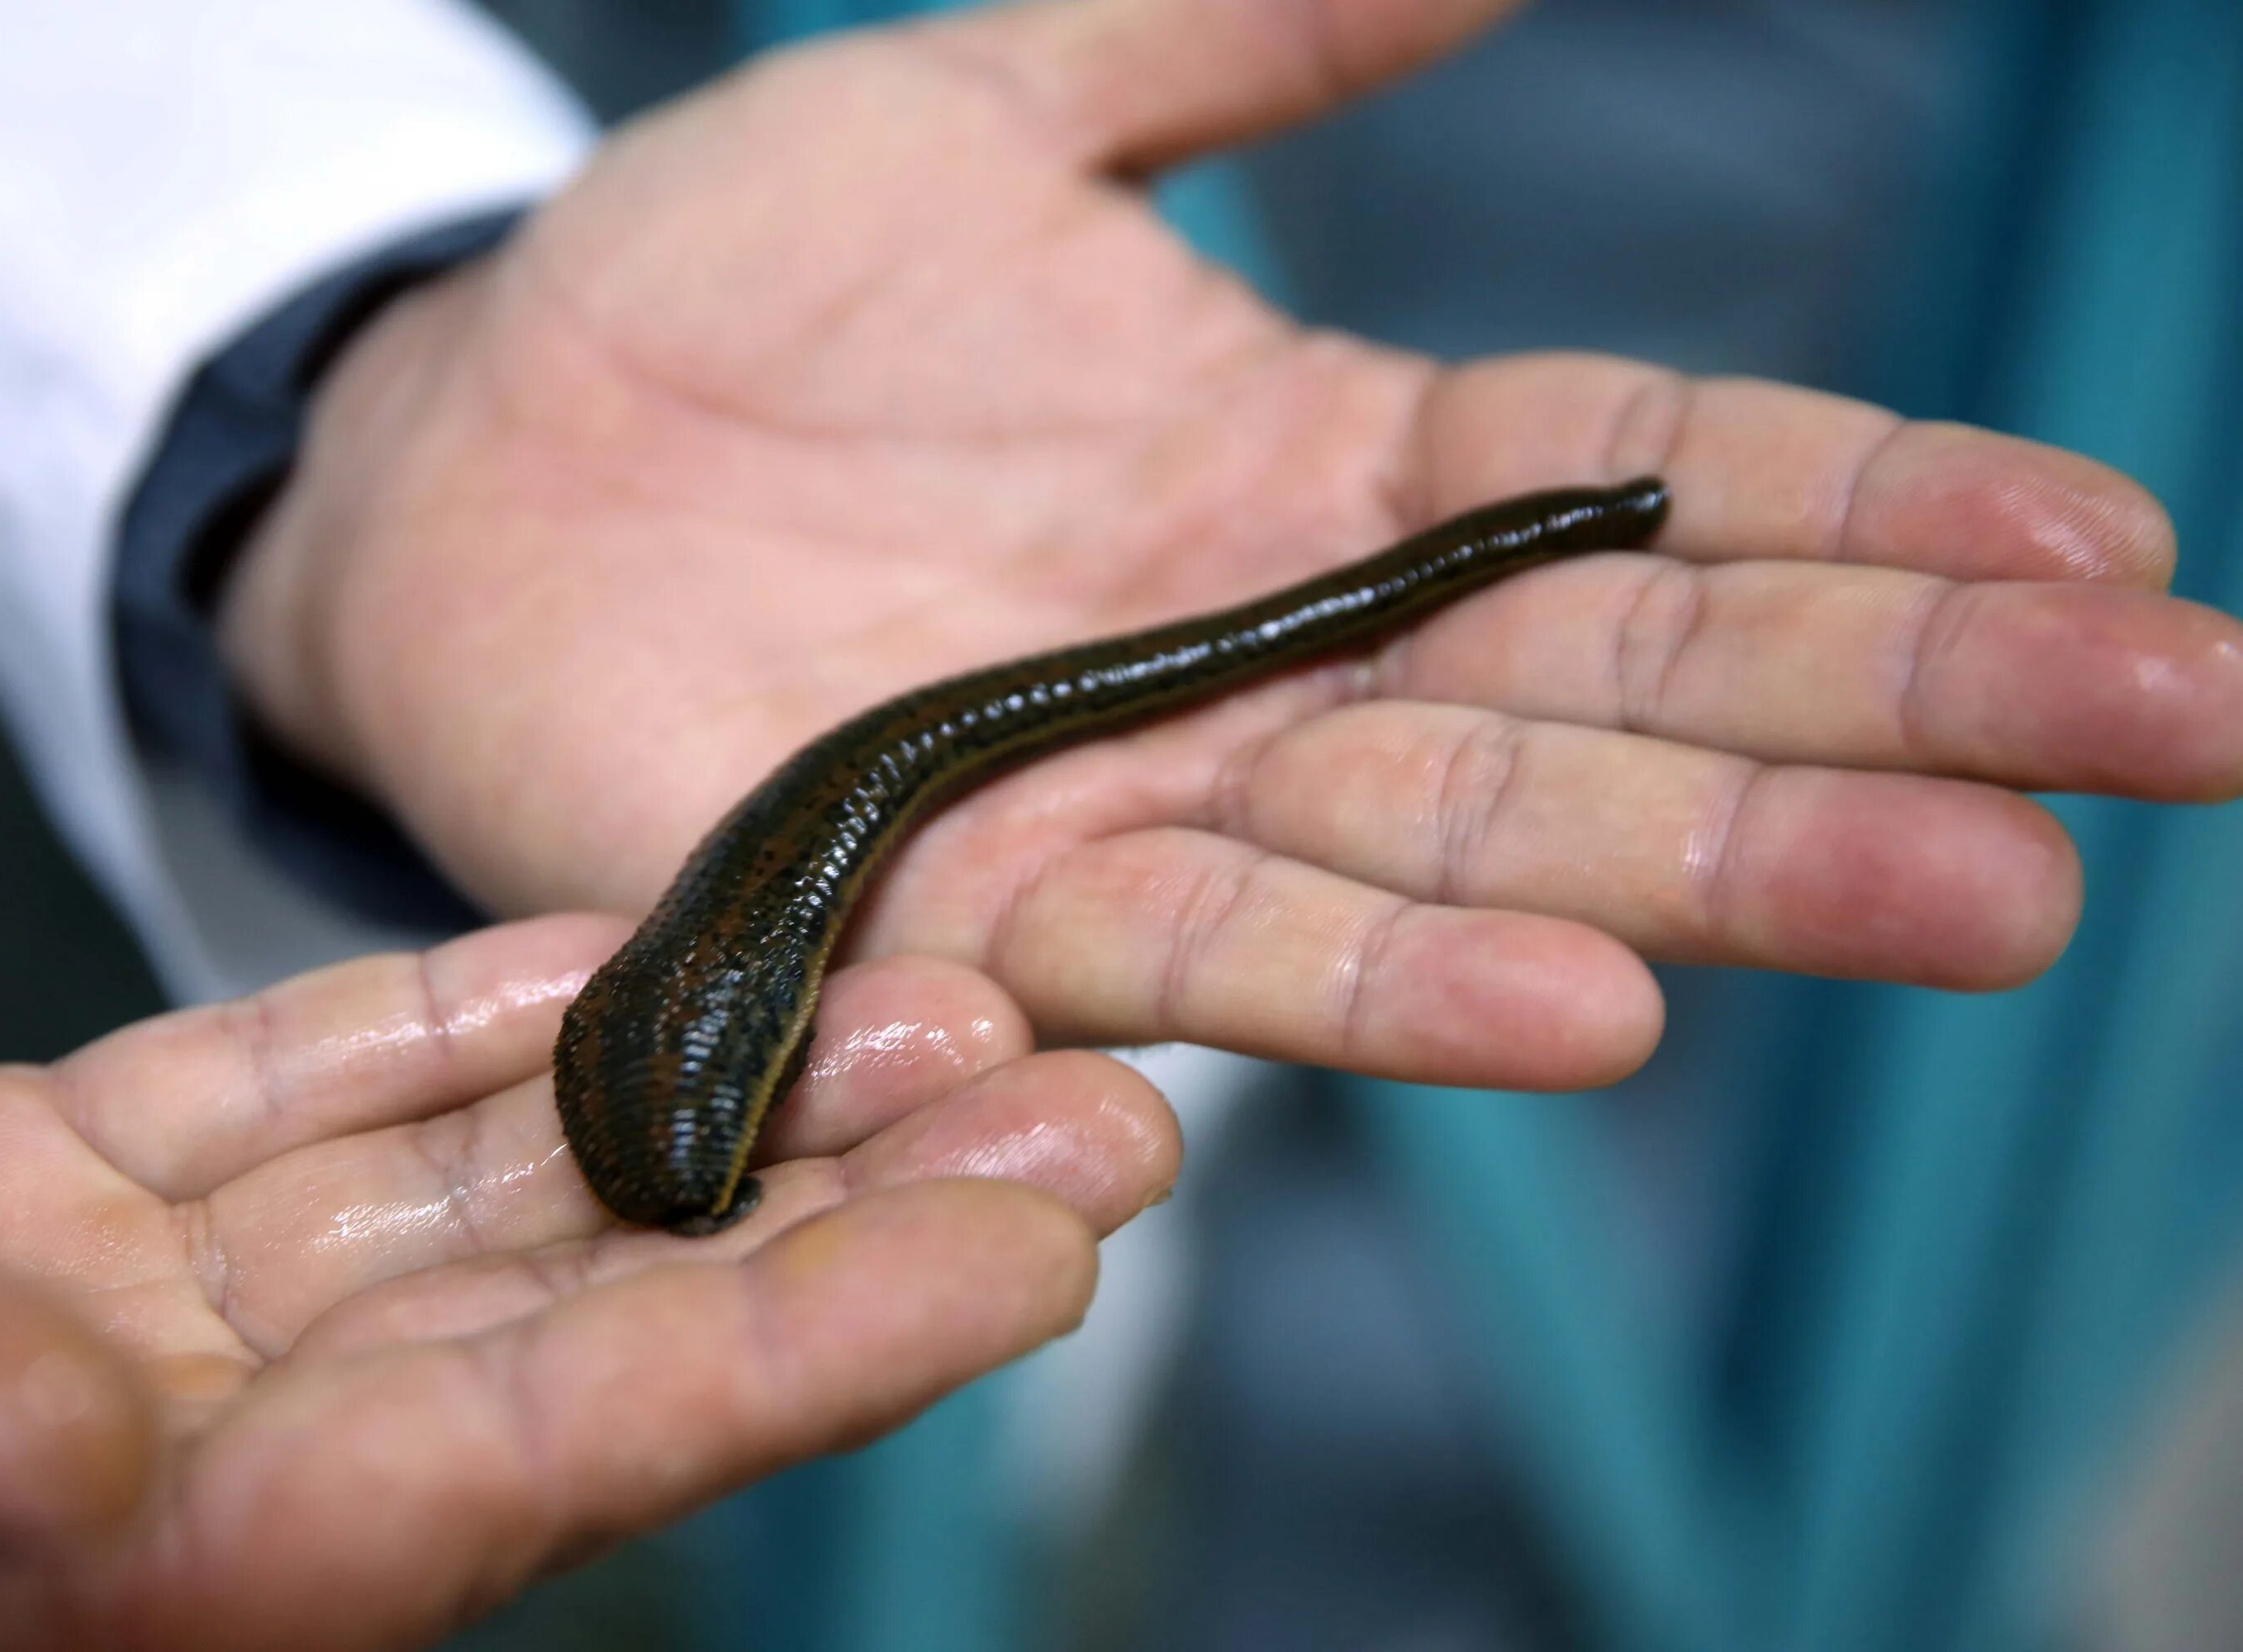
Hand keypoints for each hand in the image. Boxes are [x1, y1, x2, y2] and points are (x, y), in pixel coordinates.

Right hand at [0, 918, 1174, 1649]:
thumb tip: (52, 1429)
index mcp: (130, 1569)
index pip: (541, 1450)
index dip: (806, 1347)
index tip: (1042, 1243)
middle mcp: (177, 1456)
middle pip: (583, 1315)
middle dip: (845, 1204)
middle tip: (1089, 1091)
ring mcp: (119, 1320)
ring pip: (479, 1187)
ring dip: (707, 1080)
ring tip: (926, 981)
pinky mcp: (32, 1195)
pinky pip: (297, 1097)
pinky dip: (458, 1018)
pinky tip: (625, 946)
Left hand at [225, 0, 2242, 1092]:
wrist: (480, 455)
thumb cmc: (721, 287)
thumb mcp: (994, 103)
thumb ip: (1248, 33)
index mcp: (1317, 473)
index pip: (1651, 496)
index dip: (1875, 516)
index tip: (2105, 540)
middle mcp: (1274, 668)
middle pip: (1624, 697)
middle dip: (1892, 719)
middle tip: (2166, 741)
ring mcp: (1135, 806)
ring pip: (1470, 852)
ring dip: (1712, 880)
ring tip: (1965, 893)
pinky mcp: (968, 925)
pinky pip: (1201, 962)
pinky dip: (1388, 992)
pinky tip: (1581, 1008)